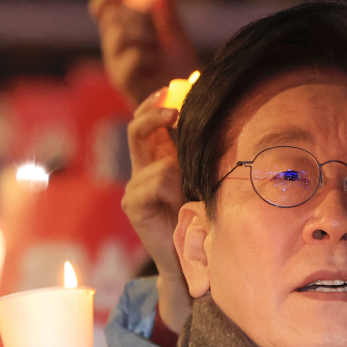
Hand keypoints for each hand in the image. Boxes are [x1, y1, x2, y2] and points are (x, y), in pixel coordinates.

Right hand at [89, 0, 196, 107]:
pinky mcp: (123, 84)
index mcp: (121, 36)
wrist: (190, 101)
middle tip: (156, 30)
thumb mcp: (176, 35)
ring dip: (143, 34)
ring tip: (159, 47)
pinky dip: (148, 54)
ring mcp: (116, 67)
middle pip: (111, 19)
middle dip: (136, 17)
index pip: (101, 10)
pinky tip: (158, 63)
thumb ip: (167, 11)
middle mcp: (114, 51)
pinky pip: (131, 56)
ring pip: (117, 34)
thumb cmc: (181, 71)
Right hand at [124, 91, 191, 330]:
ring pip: (159, 163)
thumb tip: (214, 118)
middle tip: (174, 108)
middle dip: (155, 113)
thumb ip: (196, 155)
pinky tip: (176, 207)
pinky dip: (172, 190)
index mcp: (156, 161)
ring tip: (186, 198)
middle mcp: (141, 171)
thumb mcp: (200, 180)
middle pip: (137, 128)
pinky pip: (157, 181)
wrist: (186, 261)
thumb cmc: (199, 220)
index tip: (176, 86)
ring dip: (180, 176)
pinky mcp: (132, 203)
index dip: (157, 102)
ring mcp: (134, 187)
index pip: (147, 121)